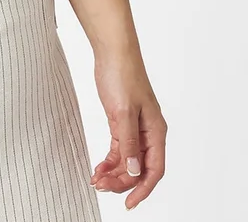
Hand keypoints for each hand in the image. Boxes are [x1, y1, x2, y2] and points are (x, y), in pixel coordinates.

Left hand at [89, 49, 166, 210]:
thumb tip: (135, 171)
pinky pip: (119, 149)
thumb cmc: (122, 75)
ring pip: (128, 160)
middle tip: (102, 187)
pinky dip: (110, 160)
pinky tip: (98, 168)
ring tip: (97, 180)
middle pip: (139, 168)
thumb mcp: (123, 111)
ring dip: (114, 172)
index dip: (142, 189)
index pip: (154, 169)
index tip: (128, 202)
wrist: (113, 51)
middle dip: (122, 181)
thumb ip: (129, 143)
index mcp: (156, 131)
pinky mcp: (122, 122)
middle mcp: (149, 132)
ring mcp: (136, 128)